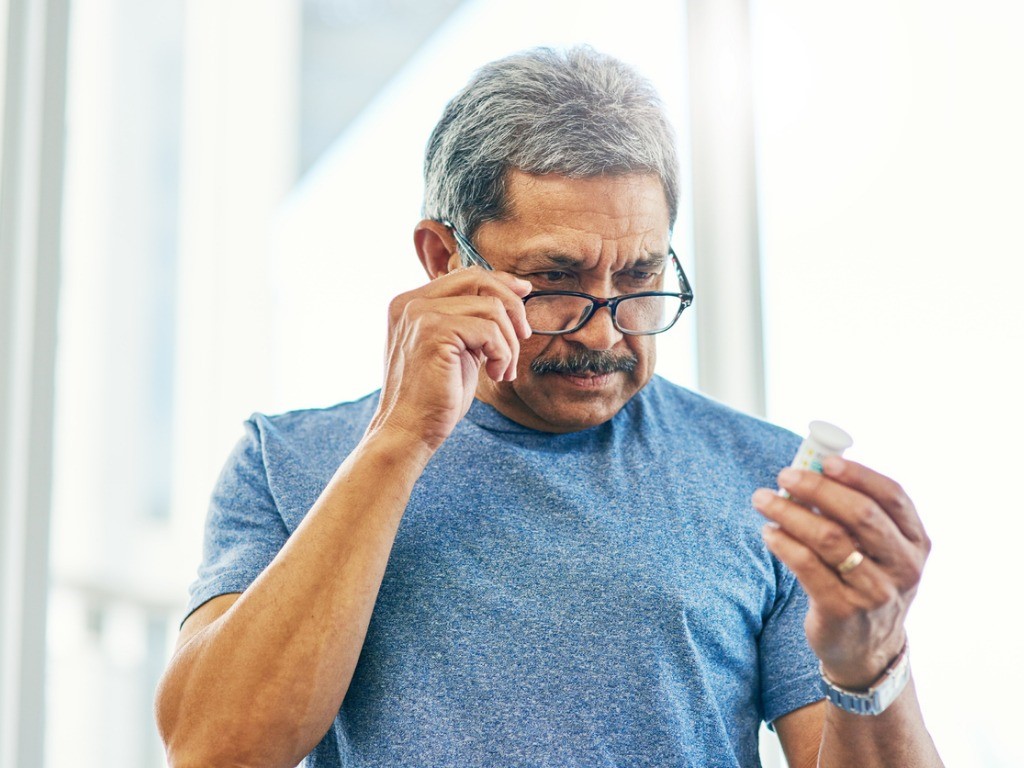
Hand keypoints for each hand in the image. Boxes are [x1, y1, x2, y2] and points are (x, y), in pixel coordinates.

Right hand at [367, 266, 532, 451]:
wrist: (408, 431)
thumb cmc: (435, 396)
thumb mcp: (457, 348)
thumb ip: (472, 320)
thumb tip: (514, 291)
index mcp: (411, 302)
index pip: (465, 275)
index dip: (500, 282)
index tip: (524, 294)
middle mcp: (410, 302)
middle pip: (478, 279)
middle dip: (512, 306)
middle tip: (523, 337)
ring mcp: (419, 315)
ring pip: (490, 306)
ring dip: (509, 342)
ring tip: (504, 370)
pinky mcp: (433, 332)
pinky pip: (489, 330)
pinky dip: (502, 353)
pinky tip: (495, 374)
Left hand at [752, 457, 931, 688]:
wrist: (867, 650)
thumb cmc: (865, 581)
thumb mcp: (879, 551)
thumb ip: (856, 514)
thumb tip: (810, 469)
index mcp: (916, 541)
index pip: (893, 496)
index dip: (858, 474)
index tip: (824, 461)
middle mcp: (903, 566)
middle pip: (861, 514)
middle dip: (817, 489)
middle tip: (784, 476)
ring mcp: (876, 591)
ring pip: (829, 539)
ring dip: (790, 512)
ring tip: (763, 500)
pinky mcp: (845, 611)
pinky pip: (808, 567)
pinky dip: (784, 544)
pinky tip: (768, 533)